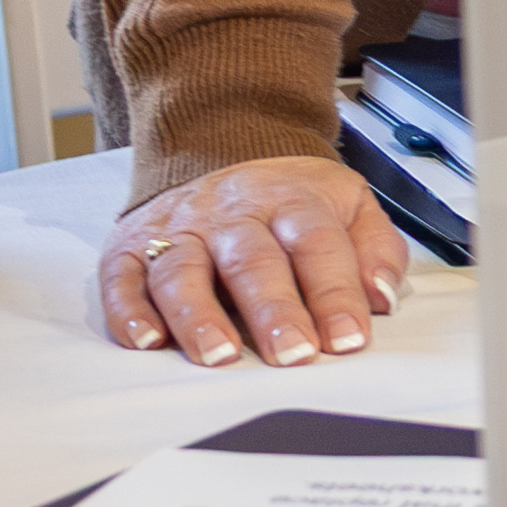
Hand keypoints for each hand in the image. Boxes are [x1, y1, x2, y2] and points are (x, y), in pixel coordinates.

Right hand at [99, 156, 407, 365]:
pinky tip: (147, 341)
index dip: (334, 293)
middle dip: (273, 310)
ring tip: (219, 355)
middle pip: (251, 259)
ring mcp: (180, 230)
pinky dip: (130, 312)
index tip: (347, 338)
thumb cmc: (289, 201)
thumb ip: (377, 250)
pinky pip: (124, 279)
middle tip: (292, 353)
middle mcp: (232, 213)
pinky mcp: (132, 248)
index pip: (317, 245)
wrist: (219, 151)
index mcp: (291, 200)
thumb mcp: (350, 206)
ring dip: (199, 315)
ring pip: (183, 270)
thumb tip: (382, 298)